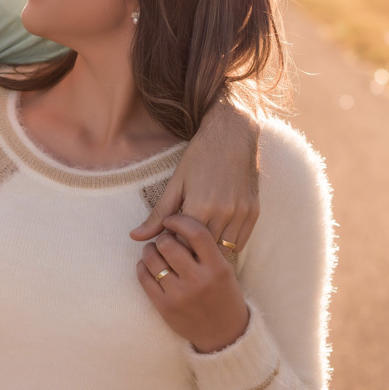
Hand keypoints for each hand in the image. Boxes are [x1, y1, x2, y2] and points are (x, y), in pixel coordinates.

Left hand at [131, 100, 259, 247]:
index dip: (173, 250)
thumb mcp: (175, 184)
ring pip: (224, 250)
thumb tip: (135, 237)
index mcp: (200, 207)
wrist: (232, 135)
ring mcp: (241, 213)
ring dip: (210, 252)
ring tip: (197, 247)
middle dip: (190, 253)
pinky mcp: (253, 212)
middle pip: (203, 250)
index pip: (183, 246)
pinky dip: (227, 245)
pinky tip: (215, 240)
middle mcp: (224, 213)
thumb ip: (157, 215)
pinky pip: (240, 242)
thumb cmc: (199, 157)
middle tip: (180, 250)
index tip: (166, 246)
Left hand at [136, 214, 249, 353]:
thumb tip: (176, 224)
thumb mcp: (224, 270)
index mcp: (218, 267)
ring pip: (152, 259)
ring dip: (149, 250)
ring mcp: (180, 295)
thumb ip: (206, 249)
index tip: (172, 220)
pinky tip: (147, 265)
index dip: (179, 221)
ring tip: (153, 250)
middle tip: (164, 239)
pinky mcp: (165, 307)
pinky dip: (142, 266)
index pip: (196, 233)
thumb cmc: (224, 296)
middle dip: (163, 237)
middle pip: (169, 244)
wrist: (225, 334)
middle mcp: (199, 280)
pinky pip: (144, 278)